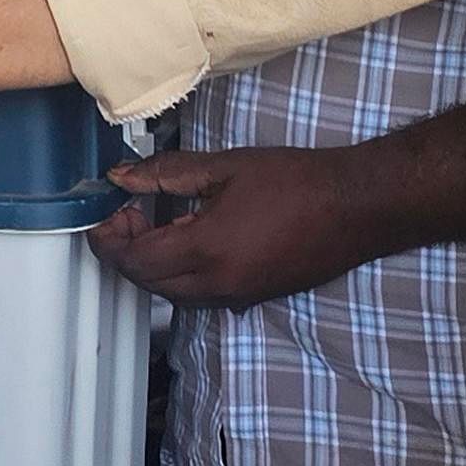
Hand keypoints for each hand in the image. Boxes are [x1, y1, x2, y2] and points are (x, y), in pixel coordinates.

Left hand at [87, 146, 392, 308]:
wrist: (358, 207)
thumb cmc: (298, 181)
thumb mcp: (226, 167)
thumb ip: (166, 174)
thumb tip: (121, 177)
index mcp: (205, 251)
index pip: (134, 259)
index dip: (110, 238)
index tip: (107, 213)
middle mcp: (217, 286)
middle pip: (147, 283)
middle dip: (126, 252)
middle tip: (129, 213)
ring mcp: (237, 297)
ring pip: (172, 294)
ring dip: (153, 265)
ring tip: (159, 222)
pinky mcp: (253, 298)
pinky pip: (200, 296)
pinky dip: (181, 274)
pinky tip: (192, 238)